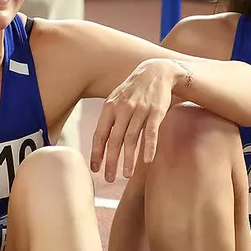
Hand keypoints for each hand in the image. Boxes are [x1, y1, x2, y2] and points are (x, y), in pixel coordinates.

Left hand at [90, 58, 185, 182]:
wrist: (156, 71)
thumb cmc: (133, 90)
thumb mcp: (116, 100)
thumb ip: (109, 119)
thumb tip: (99, 143)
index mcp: (110, 108)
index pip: (99, 134)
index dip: (96, 153)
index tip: (94, 169)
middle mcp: (123, 109)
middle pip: (114, 140)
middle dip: (110, 161)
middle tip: (109, 179)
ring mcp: (140, 110)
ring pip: (131, 138)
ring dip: (128, 159)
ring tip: (126, 175)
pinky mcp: (156, 111)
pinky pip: (151, 132)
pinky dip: (149, 147)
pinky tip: (147, 161)